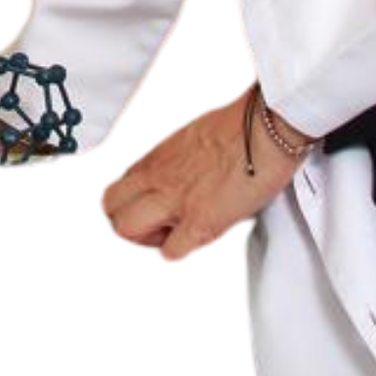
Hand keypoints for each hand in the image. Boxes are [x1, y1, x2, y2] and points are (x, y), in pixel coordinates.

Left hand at [98, 86, 304, 265]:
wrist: (266, 127)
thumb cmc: (240, 121)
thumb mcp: (189, 128)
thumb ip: (171, 152)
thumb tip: (173, 167)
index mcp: (153, 151)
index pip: (114, 182)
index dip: (125, 201)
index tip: (141, 206)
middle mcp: (156, 175)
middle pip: (108, 208)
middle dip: (122, 222)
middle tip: (146, 227)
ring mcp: (174, 201)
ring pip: (125, 231)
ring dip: (144, 240)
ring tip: (167, 236)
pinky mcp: (200, 225)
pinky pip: (170, 254)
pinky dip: (176, 254)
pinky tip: (192, 241)